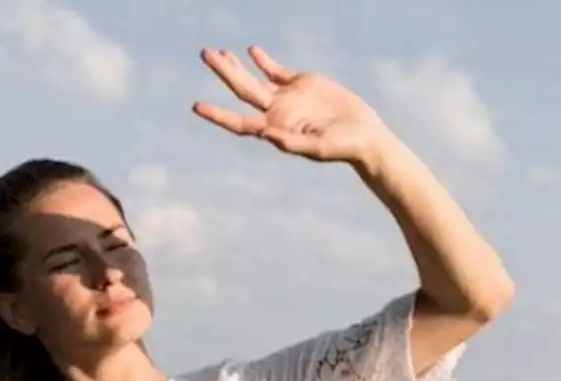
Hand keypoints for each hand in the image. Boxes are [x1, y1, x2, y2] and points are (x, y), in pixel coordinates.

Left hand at [192, 46, 391, 164]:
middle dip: (223, 72)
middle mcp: (275, 113)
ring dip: (235, 65)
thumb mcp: (316, 148)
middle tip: (205, 54)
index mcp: (274, 129)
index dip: (217, 115)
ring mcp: (286, 98)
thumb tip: (265, 133)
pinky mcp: (301, 84)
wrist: (363, 134)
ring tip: (216, 51)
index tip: (197, 106)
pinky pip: (276, 71)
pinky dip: (263, 61)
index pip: (239, 122)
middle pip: (241, 90)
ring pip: (254, 79)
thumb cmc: (340, 148)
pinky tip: (252, 51)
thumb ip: (290, 142)